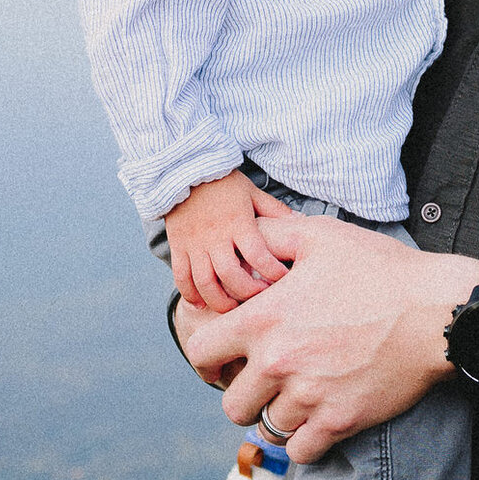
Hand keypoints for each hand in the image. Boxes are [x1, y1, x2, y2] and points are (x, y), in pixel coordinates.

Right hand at [162, 170, 295, 313]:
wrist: (184, 169)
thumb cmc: (222, 182)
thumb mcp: (252, 192)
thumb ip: (274, 210)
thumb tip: (300, 222)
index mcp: (238, 223)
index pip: (258, 255)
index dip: (272, 272)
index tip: (283, 280)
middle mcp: (215, 236)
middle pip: (230, 275)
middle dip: (247, 293)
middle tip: (259, 300)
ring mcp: (194, 244)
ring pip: (204, 282)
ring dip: (219, 301)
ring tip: (233, 310)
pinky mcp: (178, 246)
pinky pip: (181, 277)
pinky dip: (190, 294)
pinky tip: (201, 305)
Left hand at [182, 216, 478, 463]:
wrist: (435, 310)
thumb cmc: (379, 268)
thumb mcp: (319, 235)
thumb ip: (270, 235)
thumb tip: (240, 239)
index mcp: (263, 319)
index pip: (201, 353)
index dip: (206, 359)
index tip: (220, 362)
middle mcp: (278, 362)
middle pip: (232, 405)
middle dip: (243, 395)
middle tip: (264, 384)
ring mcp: (309, 396)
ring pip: (267, 428)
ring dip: (277, 416)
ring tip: (296, 397)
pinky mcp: (340, 420)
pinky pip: (301, 451)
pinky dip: (304, 441)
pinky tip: (316, 420)